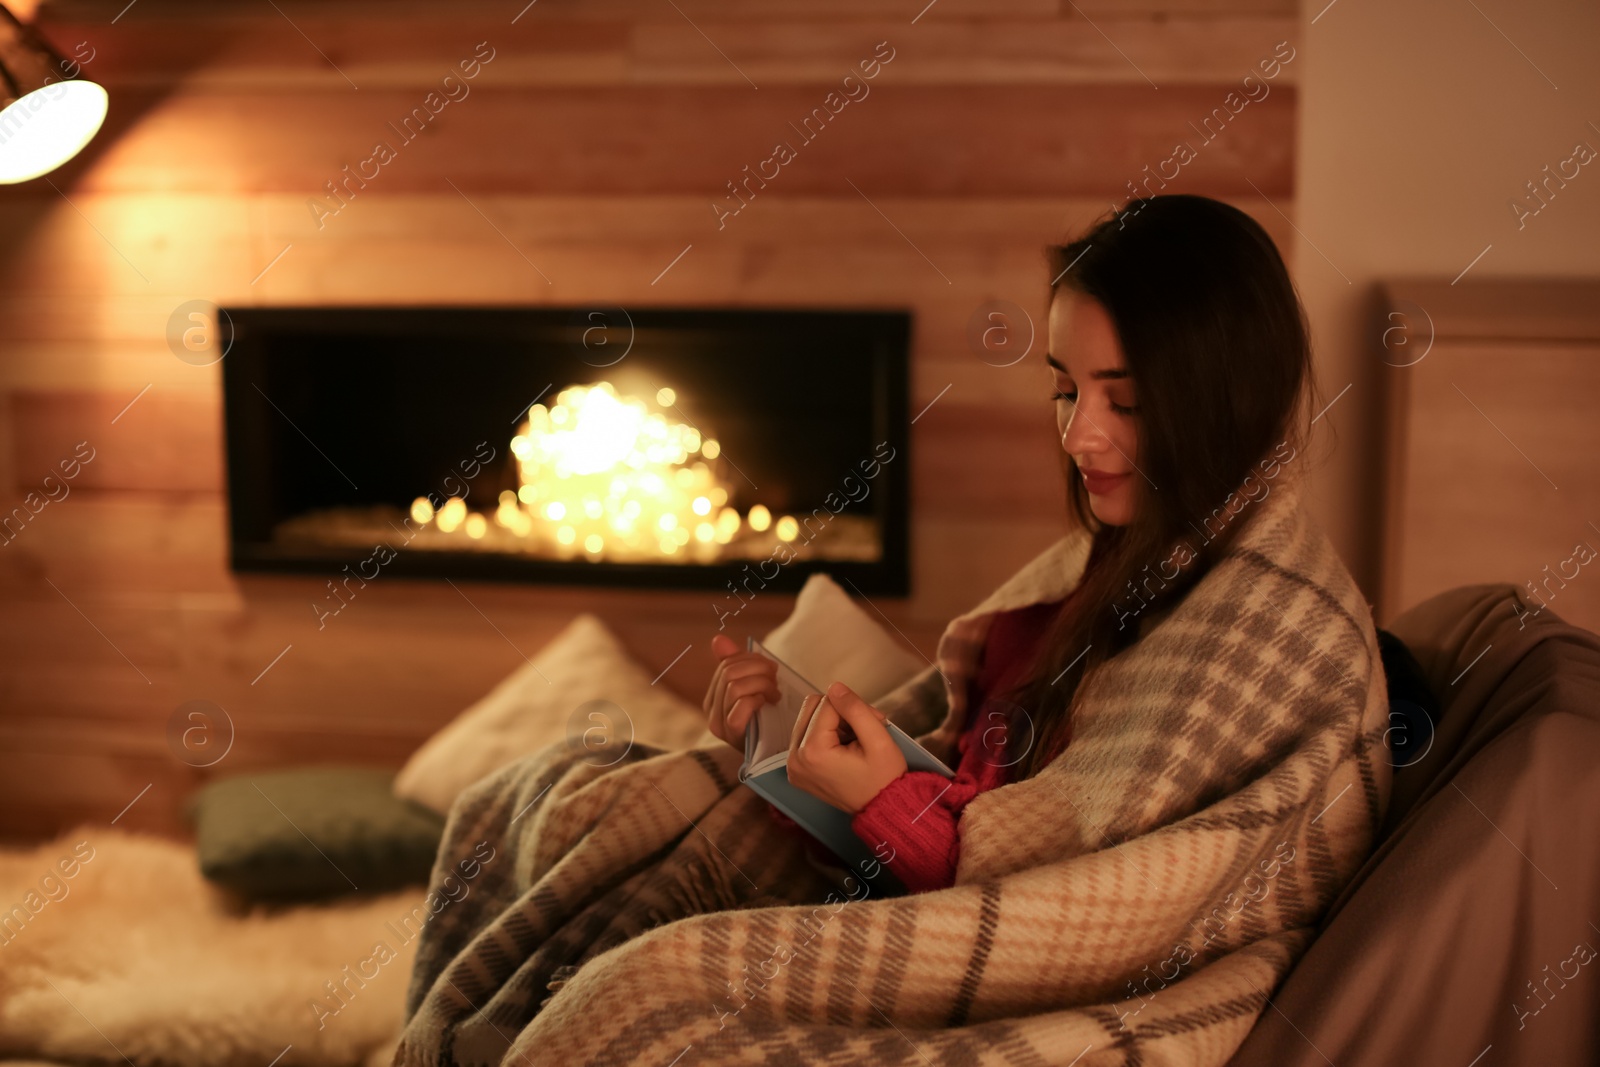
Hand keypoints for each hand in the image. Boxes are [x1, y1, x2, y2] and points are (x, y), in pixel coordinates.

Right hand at [703, 632, 778, 750]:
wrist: (775, 757)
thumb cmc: (767, 721)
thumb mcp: (753, 690)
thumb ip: (737, 664)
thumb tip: (718, 640)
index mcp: (713, 696)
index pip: (727, 664)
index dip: (751, 659)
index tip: (770, 668)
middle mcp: (711, 711)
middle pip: (730, 673)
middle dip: (758, 670)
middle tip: (776, 679)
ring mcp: (720, 724)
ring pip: (735, 686)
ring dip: (761, 684)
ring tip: (775, 693)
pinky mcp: (733, 735)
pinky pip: (741, 705)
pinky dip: (757, 699)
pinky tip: (768, 703)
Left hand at [786, 681, 906, 813]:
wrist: (882, 809)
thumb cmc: (884, 777)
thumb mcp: (879, 740)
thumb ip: (856, 709)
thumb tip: (834, 686)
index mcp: (813, 752)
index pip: (828, 703)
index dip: (854, 706)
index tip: (875, 720)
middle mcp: (794, 759)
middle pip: (812, 706)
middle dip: (840, 711)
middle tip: (863, 729)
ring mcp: (792, 767)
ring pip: (807, 717)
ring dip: (832, 721)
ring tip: (854, 739)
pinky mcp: (796, 770)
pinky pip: (805, 735)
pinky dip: (824, 734)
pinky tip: (843, 747)